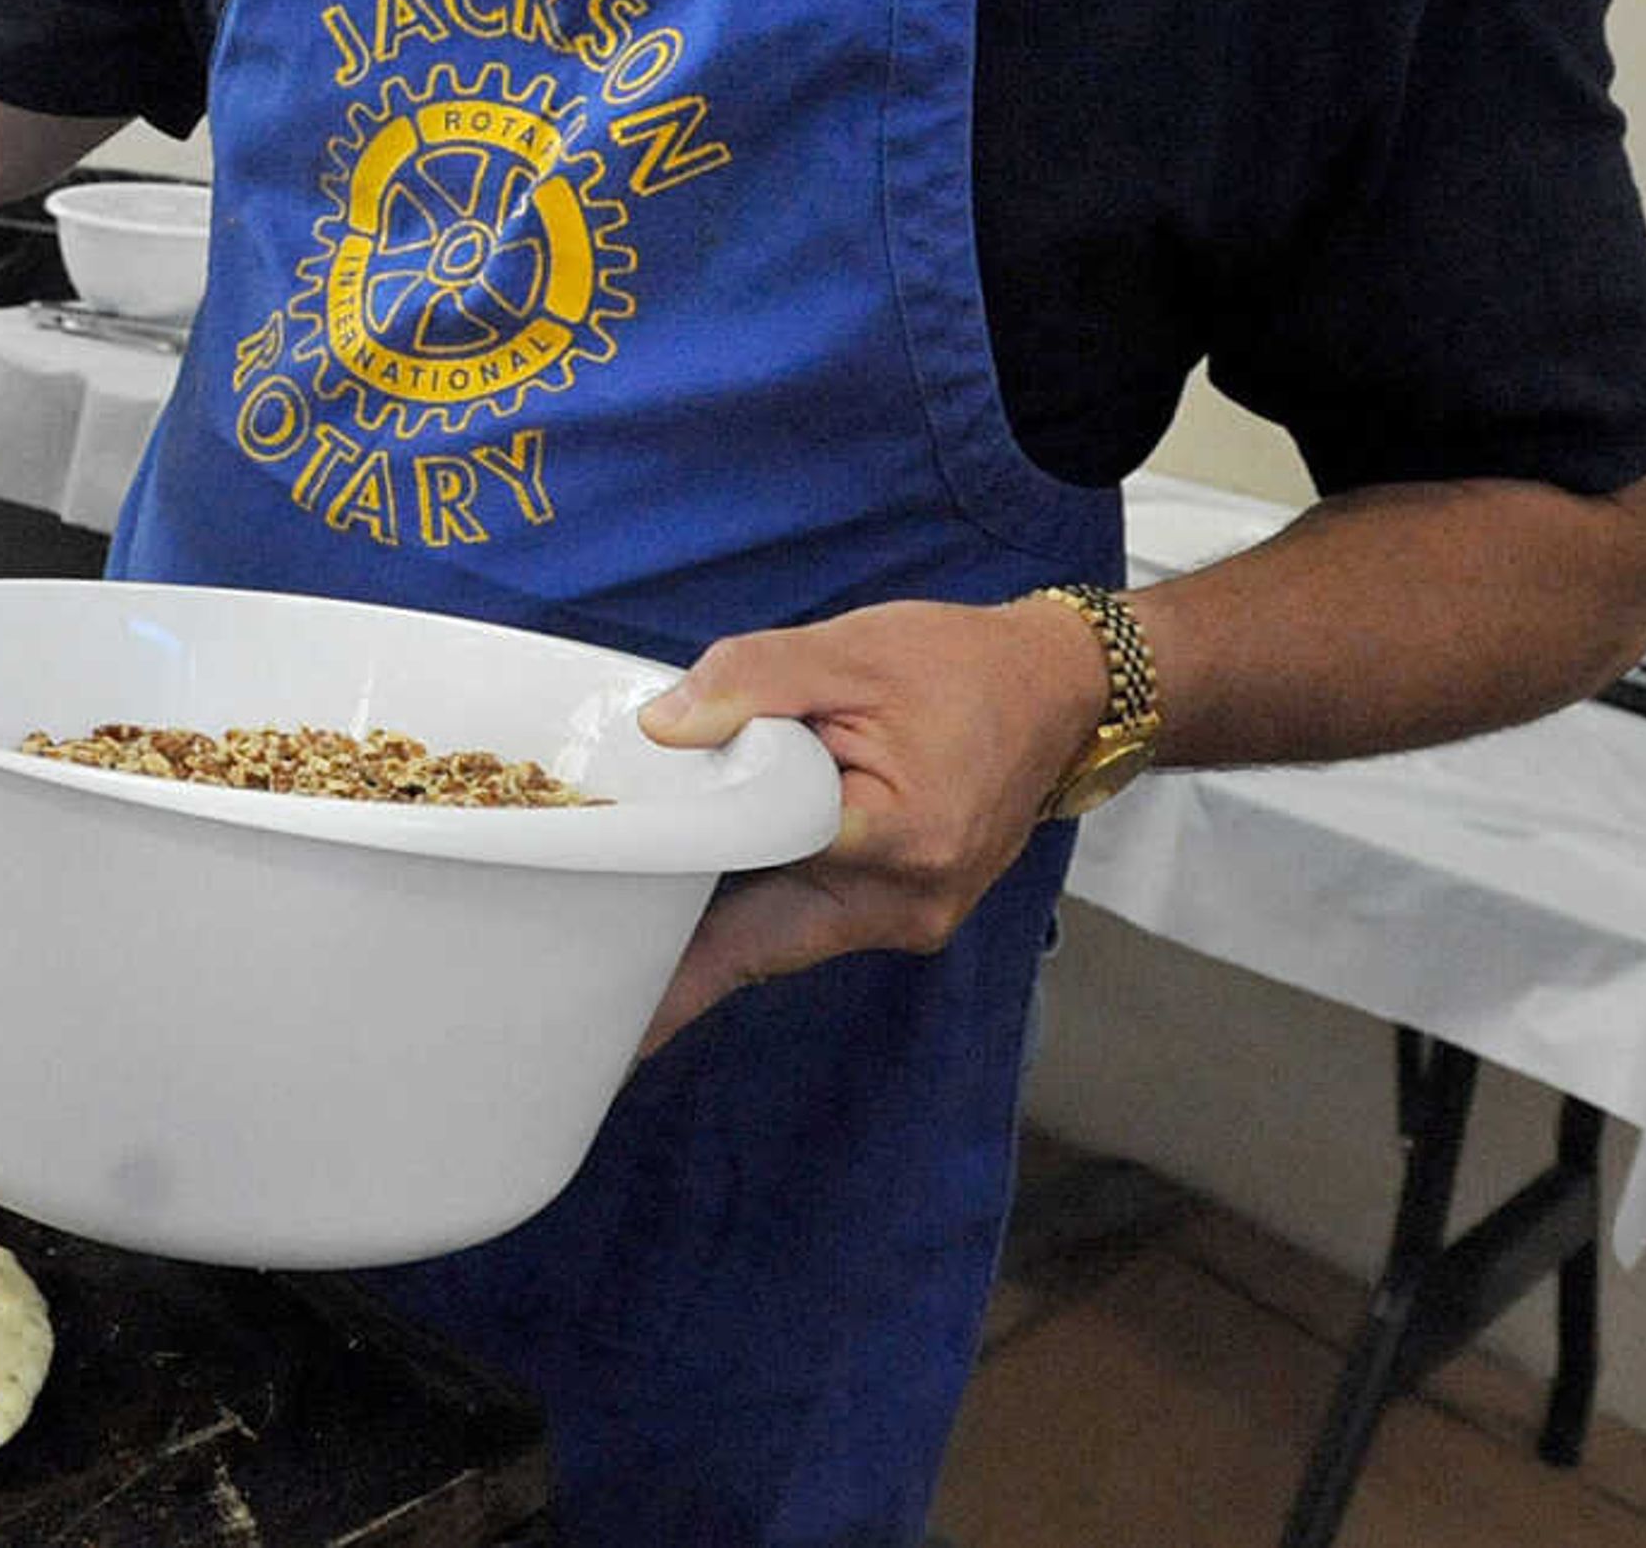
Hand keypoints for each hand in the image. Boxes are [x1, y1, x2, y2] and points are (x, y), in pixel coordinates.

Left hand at [625, 588, 1111, 1056]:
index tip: (612, 987)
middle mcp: (908, 903)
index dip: (675, 924)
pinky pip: (811, 919)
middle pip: (762, 941)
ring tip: (620, 943)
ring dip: (714, 927)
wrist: (1055, 688)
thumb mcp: (848, 651)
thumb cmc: (959, 665)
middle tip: (590, 996)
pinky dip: (756, 904)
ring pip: (783, 936)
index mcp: (898, 841)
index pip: (754, 890)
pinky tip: (698, 895)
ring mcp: (911, 917)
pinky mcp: (905, 910)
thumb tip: (661, 729)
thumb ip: (749, 681)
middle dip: (677, 962)